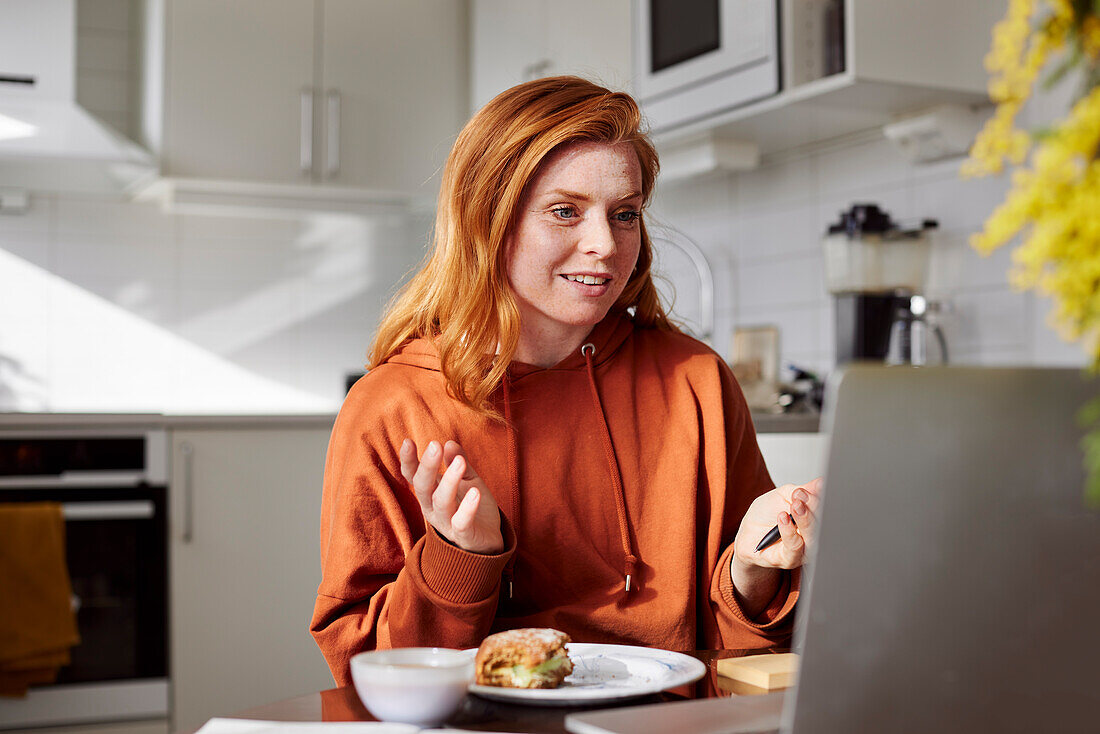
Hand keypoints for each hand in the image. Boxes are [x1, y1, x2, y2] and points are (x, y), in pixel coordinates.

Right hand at [399, 439, 503, 553]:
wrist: (487, 541)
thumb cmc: (472, 507)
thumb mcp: (468, 480)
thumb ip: (458, 462)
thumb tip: (449, 443)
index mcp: (430, 493)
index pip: (414, 476)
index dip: (408, 461)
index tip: (408, 441)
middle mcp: (433, 509)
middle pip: (423, 487)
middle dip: (427, 466)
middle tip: (434, 445)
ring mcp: (447, 523)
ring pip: (441, 502)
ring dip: (449, 481)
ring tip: (459, 462)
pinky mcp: (464, 534)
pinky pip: (462, 522)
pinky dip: (467, 508)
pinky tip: (475, 493)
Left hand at [728, 478, 822, 614]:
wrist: (748, 533)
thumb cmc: (767, 514)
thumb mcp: (783, 495)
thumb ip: (801, 491)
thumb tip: (820, 482)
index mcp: (815, 519)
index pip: (827, 510)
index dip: (822, 498)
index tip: (816, 486)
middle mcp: (814, 536)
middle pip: (823, 524)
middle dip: (814, 507)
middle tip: (802, 495)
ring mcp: (804, 550)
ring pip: (812, 537)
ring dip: (804, 520)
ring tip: (795, 505)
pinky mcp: (790, 559)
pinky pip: (795, 547)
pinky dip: (789, 531)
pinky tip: (782, 518)